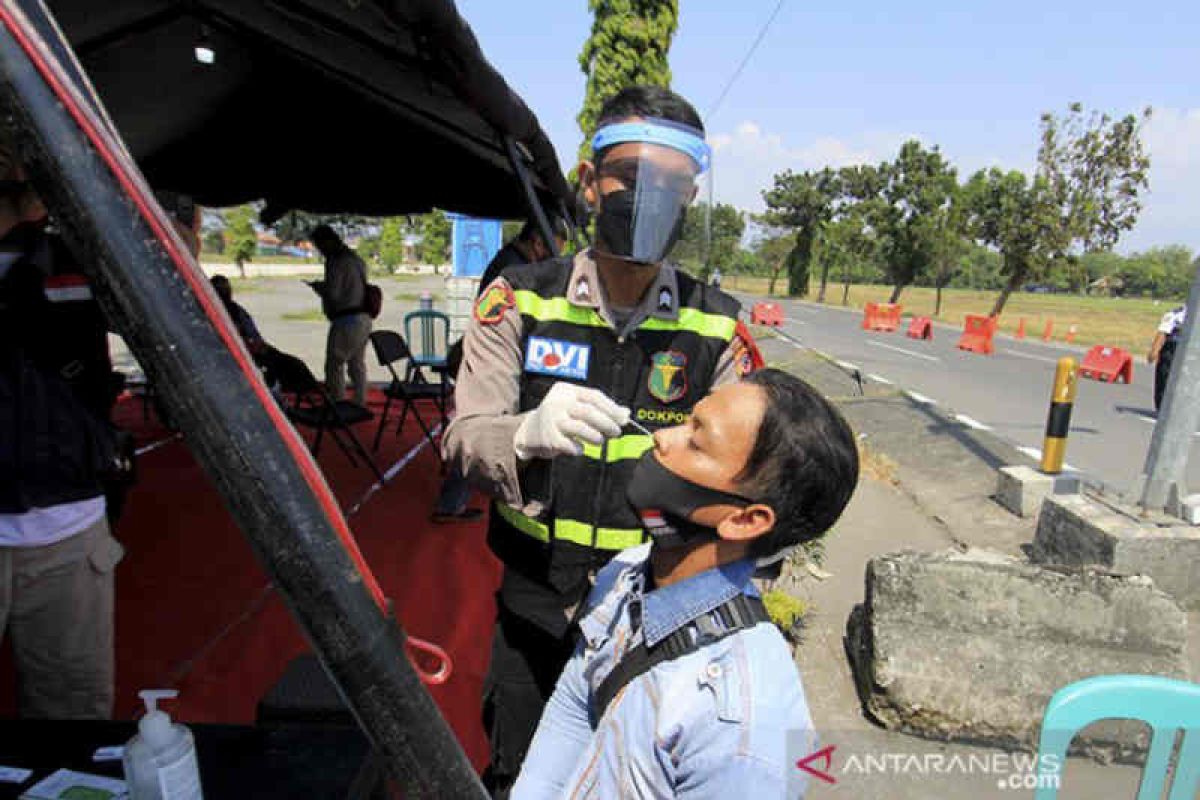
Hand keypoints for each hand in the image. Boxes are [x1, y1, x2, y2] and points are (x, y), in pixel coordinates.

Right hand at [514, 382, 629, 460]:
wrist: (530, 430)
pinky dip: (579, 448)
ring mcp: (552, 420)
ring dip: (595, 436)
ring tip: (600, 440)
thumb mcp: (576, 406)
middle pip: (588, 411)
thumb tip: (626, 413)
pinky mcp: (548, 438)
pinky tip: (581, 449)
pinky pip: (569, 444)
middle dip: (606, 423)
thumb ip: (600, 409)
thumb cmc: (559, 417)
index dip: (611, 408)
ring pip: (580, 428)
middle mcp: (558, 402)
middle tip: (617, 432)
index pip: (594, 396)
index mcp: (567, 391)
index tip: (624, 418)